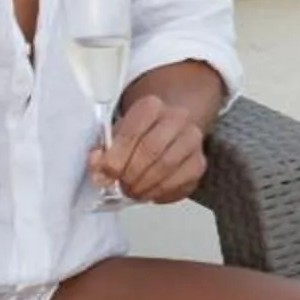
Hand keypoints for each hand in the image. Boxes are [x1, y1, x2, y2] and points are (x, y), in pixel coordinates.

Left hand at [90, 92, 207, 203]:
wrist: (168, 129)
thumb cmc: (139, 135)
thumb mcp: (117, 134)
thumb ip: (103, 152)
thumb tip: (98, 172)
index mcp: (151, 106)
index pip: (132, 132)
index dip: (116, 158)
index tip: (106, 176)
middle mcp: (177, 118)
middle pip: (151, 150)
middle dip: (131, 174)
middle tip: (121, 186)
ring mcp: (192, 139)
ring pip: (167, 167)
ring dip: (145, 186)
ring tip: (133, 191)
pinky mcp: (200, 162)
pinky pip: (181, 182)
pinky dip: (161, 192)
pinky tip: (150, 193)